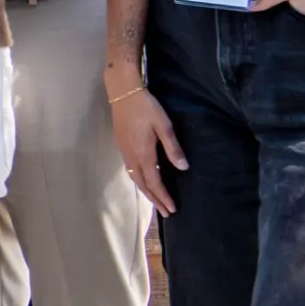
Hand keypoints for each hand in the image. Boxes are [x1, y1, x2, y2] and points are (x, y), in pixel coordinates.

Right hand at [112, 82, 186, 215]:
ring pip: (135, 178)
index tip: (172, 209)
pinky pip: (131, 170)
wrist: (122, 92)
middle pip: (143, 184)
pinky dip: (139, 181)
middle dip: (155, 199)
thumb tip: (183, 168)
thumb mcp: (164, 125)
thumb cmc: (146, 107)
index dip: (163, 196)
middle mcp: (132, 156)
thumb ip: (173, 147)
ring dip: (146, 191)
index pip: (154, 181)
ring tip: (156, 200)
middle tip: (166, 213)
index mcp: (144, 153)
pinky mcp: (121, 146)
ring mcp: (125, 152)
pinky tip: (144, 180)